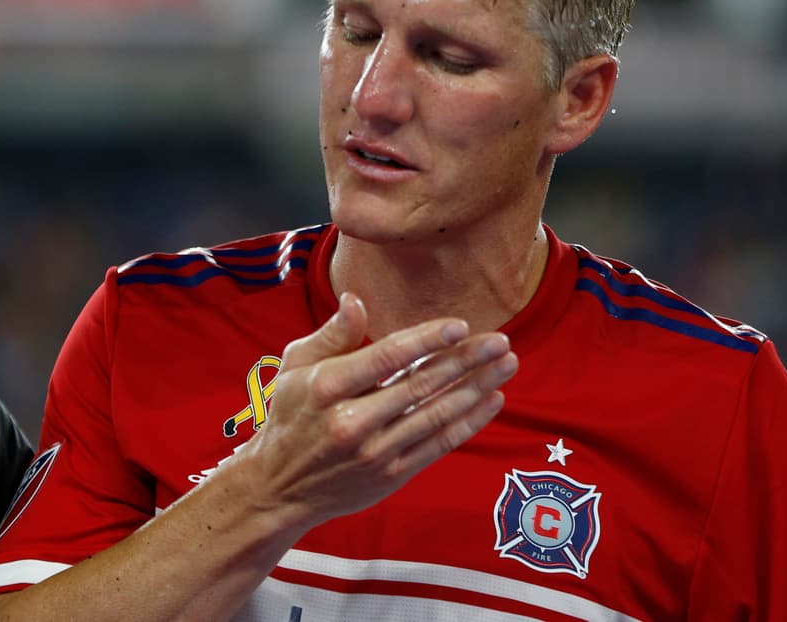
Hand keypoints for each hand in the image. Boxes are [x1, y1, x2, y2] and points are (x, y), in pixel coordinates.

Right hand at [226, 293, 516, 530]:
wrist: (280, 487)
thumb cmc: (290, 416)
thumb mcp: (295, 367)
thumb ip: (331, 335)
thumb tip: (356, 299)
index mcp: (327, 385)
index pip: (388, 357)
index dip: (428, 340)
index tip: (460, 325)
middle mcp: (352, 420)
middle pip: (421, 384)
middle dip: (466, 360)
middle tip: (500, 342)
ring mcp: (375, 451)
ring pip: (437, 414)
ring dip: (477, 387)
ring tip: (506, 365)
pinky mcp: (391, 475)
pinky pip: (438, 444)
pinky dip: (468, 422)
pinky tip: (491, 401)